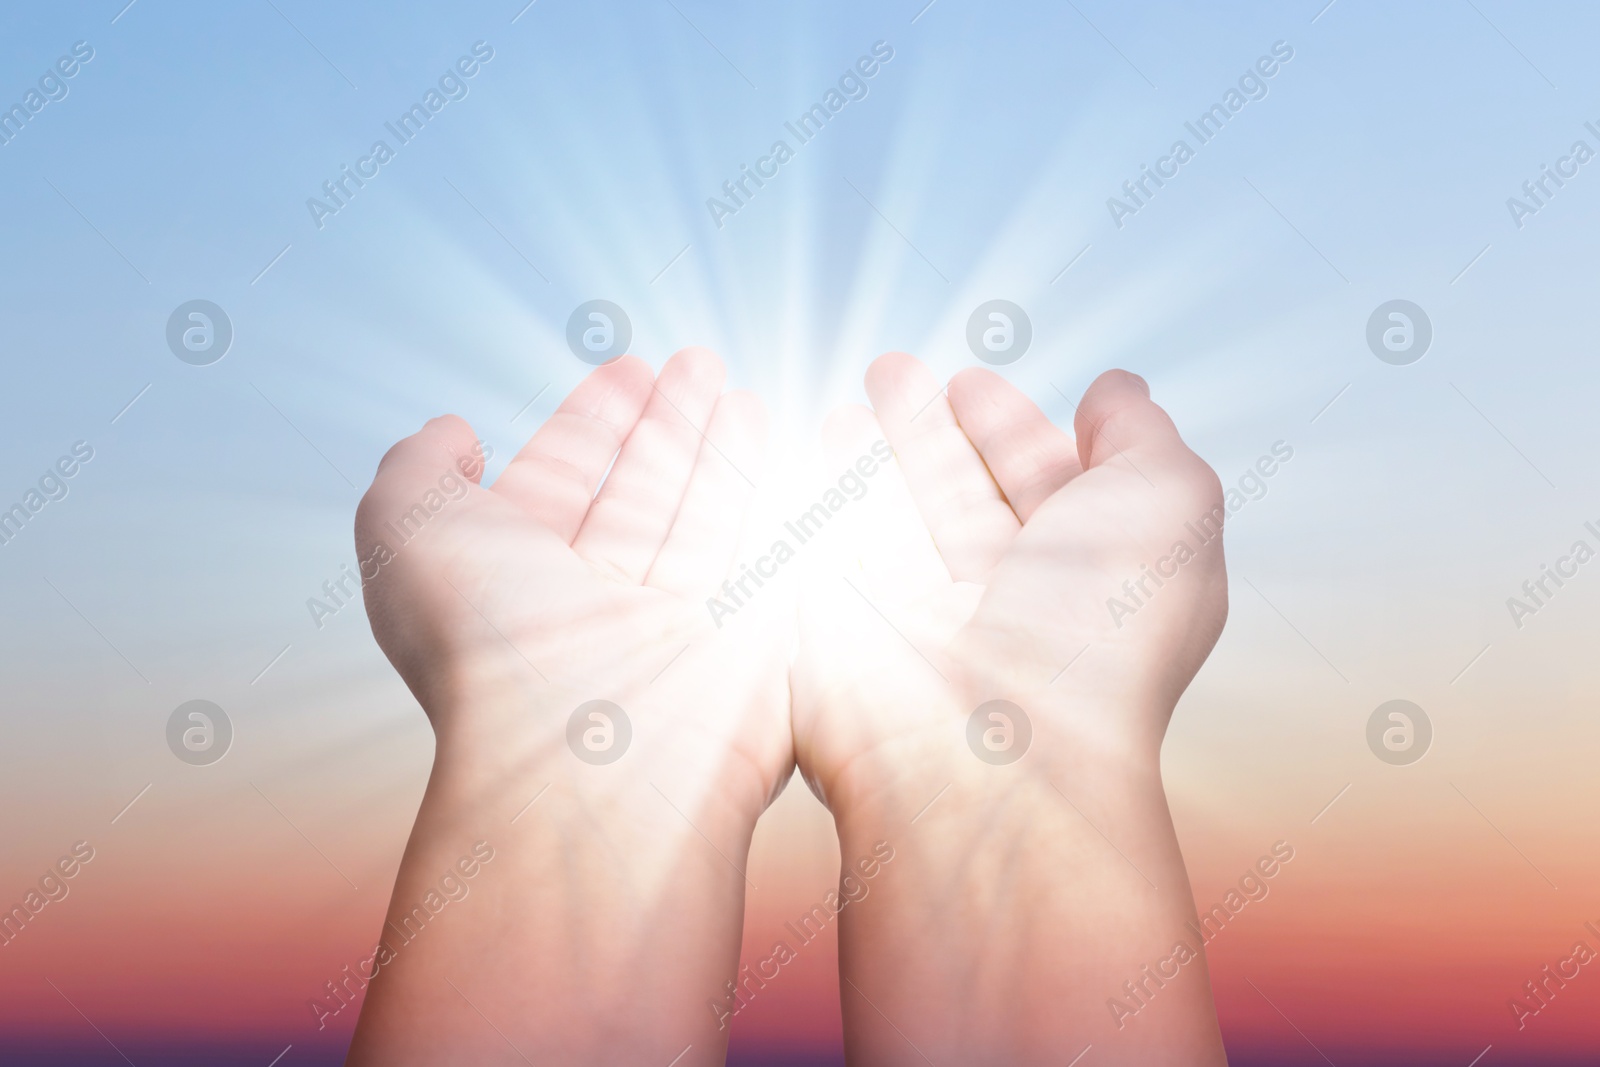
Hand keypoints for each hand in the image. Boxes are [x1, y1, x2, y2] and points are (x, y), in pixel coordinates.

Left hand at [346, 349, 791, 1065]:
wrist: (588, 759)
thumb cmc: (487, 652)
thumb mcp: (403, 532)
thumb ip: (415, 469)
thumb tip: (450, 432)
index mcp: (516, 581)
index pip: (562, 481)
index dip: (591, 423)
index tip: (626, 369)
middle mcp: (593, 603)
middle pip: (636, 491)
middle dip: (663, 423)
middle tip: (693, 363)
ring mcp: (670, 623)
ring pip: (696, 511)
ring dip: (714, 443)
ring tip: (729, 384)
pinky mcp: (741, 637)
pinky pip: (752, 546)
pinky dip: (760, 486)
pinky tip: (771, 433)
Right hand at [791, 352, 1228, 1064]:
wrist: (988, 753)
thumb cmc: (1095, 637)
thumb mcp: (1169, 502)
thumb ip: (1145, 435)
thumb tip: (1114, 391)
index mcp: (1093, 580)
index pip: (1049, 487)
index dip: (1014, 429)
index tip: (975, 380)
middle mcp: (1010, 604)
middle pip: (965, 496)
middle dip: (936, 429)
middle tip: (898, 372)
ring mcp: (926, 622)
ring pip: (900, 515)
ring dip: (883, 448)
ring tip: (868, 386)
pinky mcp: (853, 634)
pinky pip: (840, 545)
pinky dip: (831, 491)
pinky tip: (822, 439)